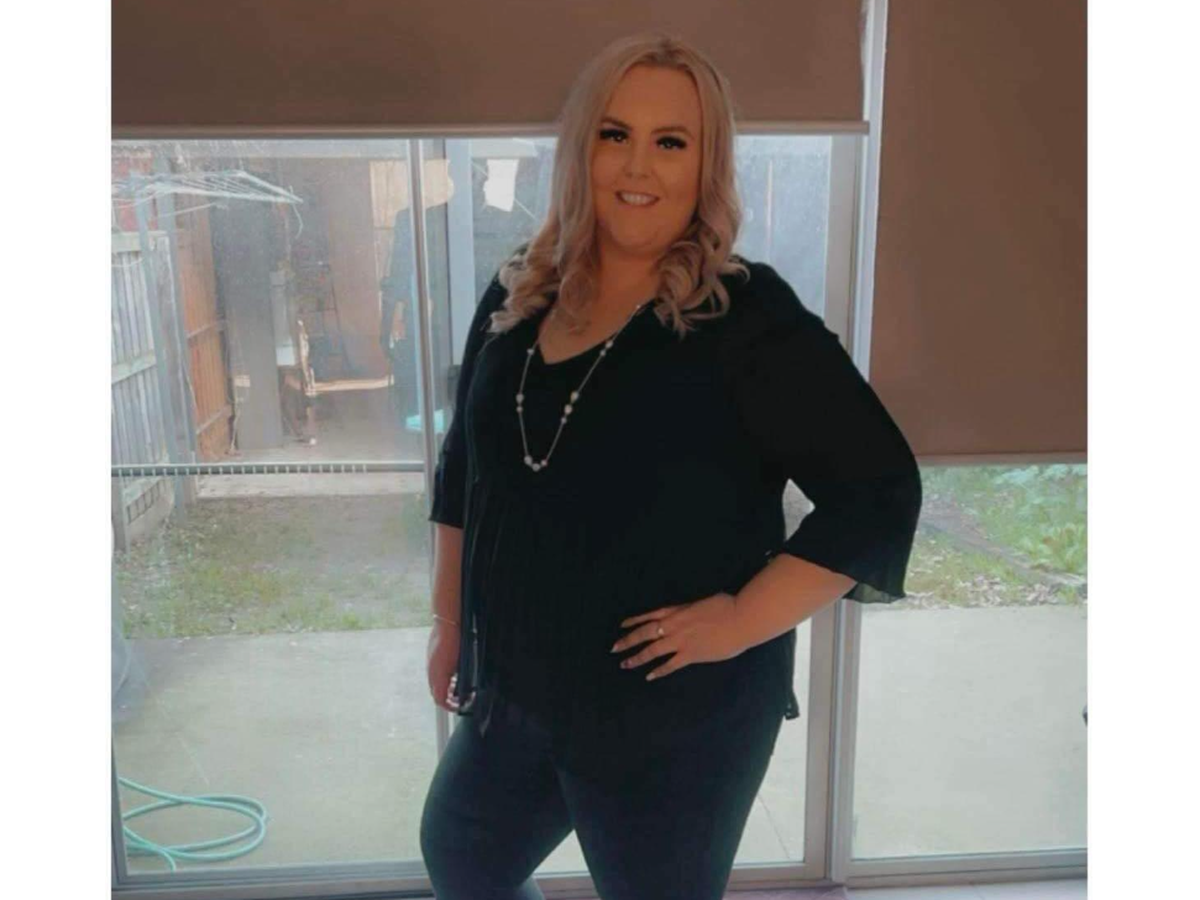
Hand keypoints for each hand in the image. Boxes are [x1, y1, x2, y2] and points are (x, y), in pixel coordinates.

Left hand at [609, 592, 745, 681]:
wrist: (740, 618)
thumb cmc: (726, 606)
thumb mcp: (701, 603)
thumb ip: (688, 610)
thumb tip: (683, 615)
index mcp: (676, 611)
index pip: (649, 616)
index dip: (634, 621)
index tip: (622, 625)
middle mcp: (674, 625)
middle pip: (644, 634)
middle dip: (627, 641)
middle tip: (613, 649)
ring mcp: (681, 641)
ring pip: (652, 651)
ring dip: (637, 658)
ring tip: (625, 664)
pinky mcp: (691, 655)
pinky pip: (670, 665)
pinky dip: (659, 671)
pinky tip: (649, 676)